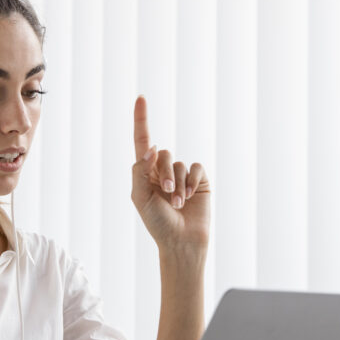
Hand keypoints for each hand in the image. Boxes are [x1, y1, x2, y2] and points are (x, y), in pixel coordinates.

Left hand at [131, 96, 210, 251]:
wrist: (181, 241)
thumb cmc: (157, 223)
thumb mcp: (140, 196)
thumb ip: (140, 170)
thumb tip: (151, 147)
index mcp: (145, 173)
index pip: (142, 141)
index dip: (141, 120)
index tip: (141, 98)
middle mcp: (163, 171)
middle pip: (162, 153)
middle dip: (164, 173)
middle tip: (166, 193)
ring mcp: (182, 175)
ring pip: (179, 163)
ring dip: (177, 184)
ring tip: (177, 203)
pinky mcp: (199, 180)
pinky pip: (196, 168)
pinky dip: (192, 180)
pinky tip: (190, 197)